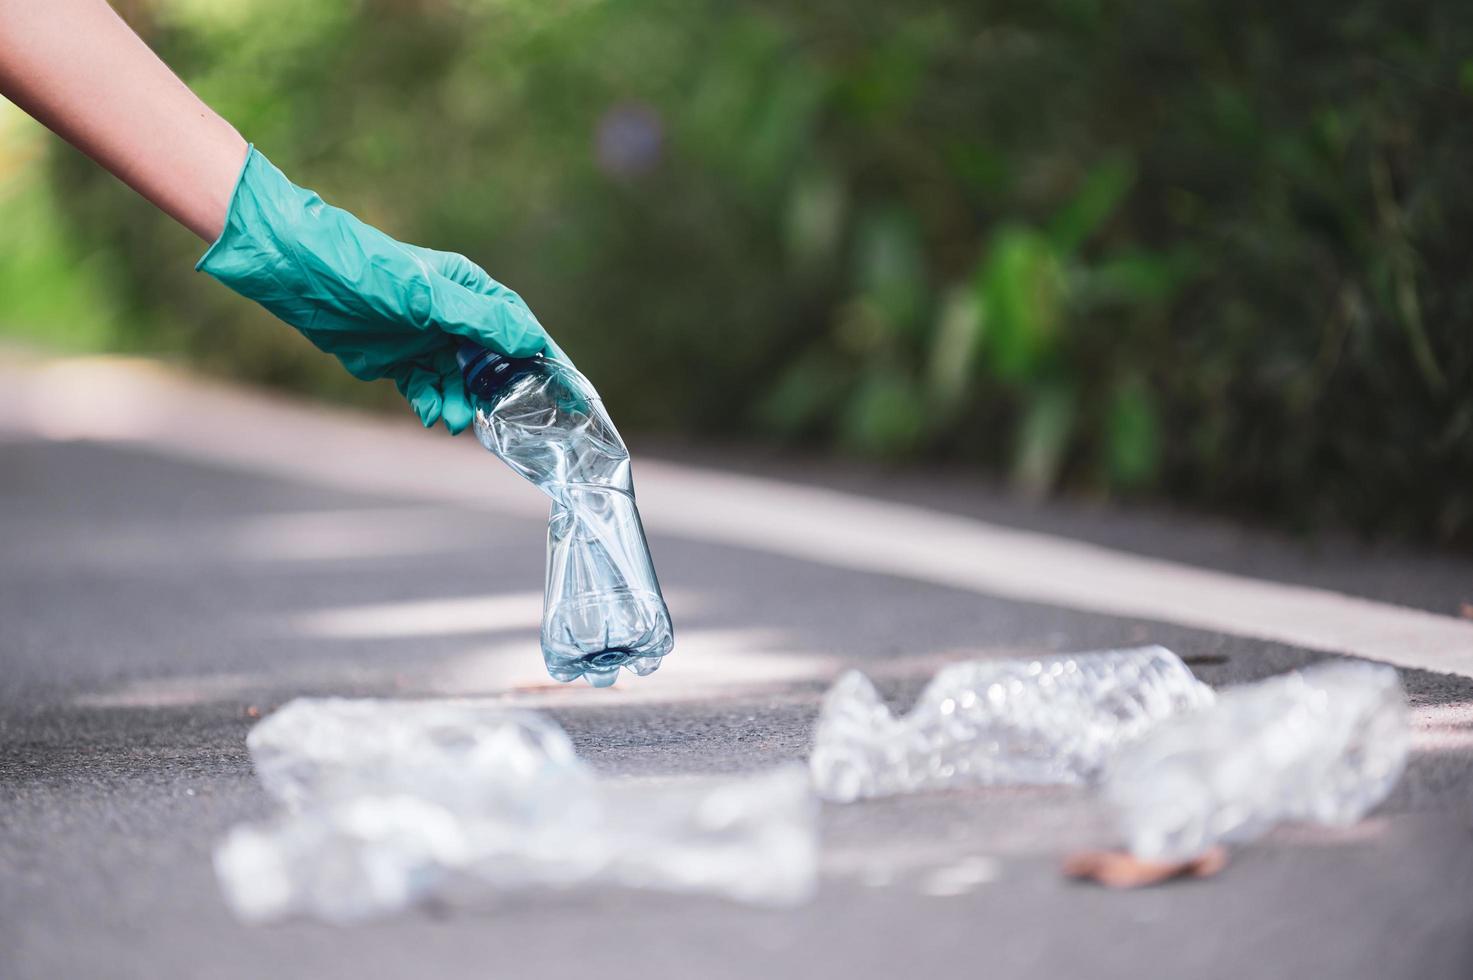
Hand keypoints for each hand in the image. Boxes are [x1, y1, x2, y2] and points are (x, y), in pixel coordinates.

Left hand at [198, 148, 554, 432]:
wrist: (296, 272)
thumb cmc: (364, 269)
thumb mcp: (428, 297)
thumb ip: (480, 321)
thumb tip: (531, 341)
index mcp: (471, 293)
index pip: (521, 331)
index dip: (545, 361)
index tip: (569, 393)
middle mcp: (455, 318)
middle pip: (494, 364)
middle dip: (501, 394)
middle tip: (508, 423)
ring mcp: (427, 340)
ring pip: (460, 383)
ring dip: (461, 404)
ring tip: (452, 418)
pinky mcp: (398, 361)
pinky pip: (427, 390)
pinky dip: (431, 404)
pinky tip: (429, 414)